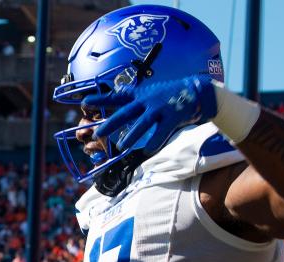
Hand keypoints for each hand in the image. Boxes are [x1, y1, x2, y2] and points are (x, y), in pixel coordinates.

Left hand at [86, 76, 217, 155]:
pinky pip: (162, 131)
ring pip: (143, 123)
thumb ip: (135, 93)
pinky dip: (155, 141)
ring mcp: (161, 108)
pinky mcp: (173, 116)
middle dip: (110, 124)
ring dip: (132, 135)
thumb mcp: (151, 90)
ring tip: (122, 146)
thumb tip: (120, 89)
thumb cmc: (172, 94)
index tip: (85, 103)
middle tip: (97, 133)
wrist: (199, 91)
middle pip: (125, 113)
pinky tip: (148, 150)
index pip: (117, 96)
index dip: (101, 99)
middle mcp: (148, 100)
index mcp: (141, 95)